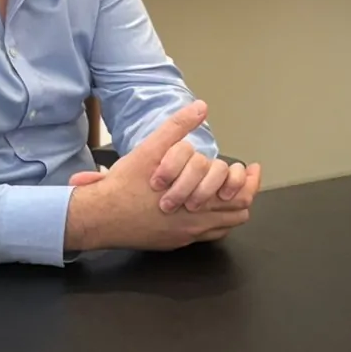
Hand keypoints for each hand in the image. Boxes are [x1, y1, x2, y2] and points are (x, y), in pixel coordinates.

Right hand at [65, 101, 261, 251]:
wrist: (98, 218)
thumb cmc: (123, 185)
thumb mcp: (151, 150)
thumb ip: (177, 127)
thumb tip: (200, 107)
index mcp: (195, 202)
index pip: (240, 196)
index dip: (250, 180)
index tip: (252, 167)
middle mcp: (195, 224)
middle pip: (238, 213)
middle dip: (244, 191)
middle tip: (244, 175)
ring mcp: (185, 236)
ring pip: (224, 226)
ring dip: (229, 207)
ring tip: (227, 189)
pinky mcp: (174, 243)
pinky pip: (206, 236)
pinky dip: (213, 221)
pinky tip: (205, 205)